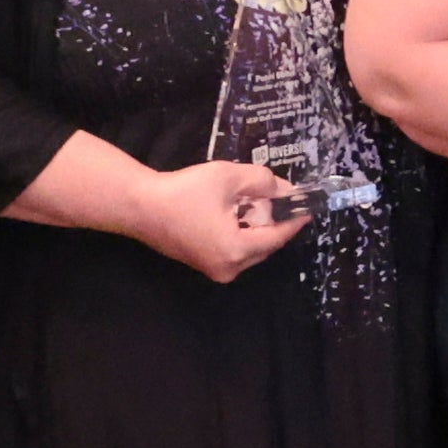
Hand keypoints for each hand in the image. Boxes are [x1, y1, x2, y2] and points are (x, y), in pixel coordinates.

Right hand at [130, 159, 320, 283]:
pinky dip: (241, 233)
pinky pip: (234, 250)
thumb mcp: (228, 177)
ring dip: (257, 227)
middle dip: (274, 221)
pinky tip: (237, 212)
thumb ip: (262, 182)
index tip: (308, 205)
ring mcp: (214, 270)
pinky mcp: (202, 264)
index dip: (294, 219)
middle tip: (279, 197)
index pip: (278, 237)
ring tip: (257, 201)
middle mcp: (229, 268)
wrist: (139, 205)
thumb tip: (282, 189)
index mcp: (237, 251)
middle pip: (265, 245)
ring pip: (250, 249)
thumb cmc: (184, 191)